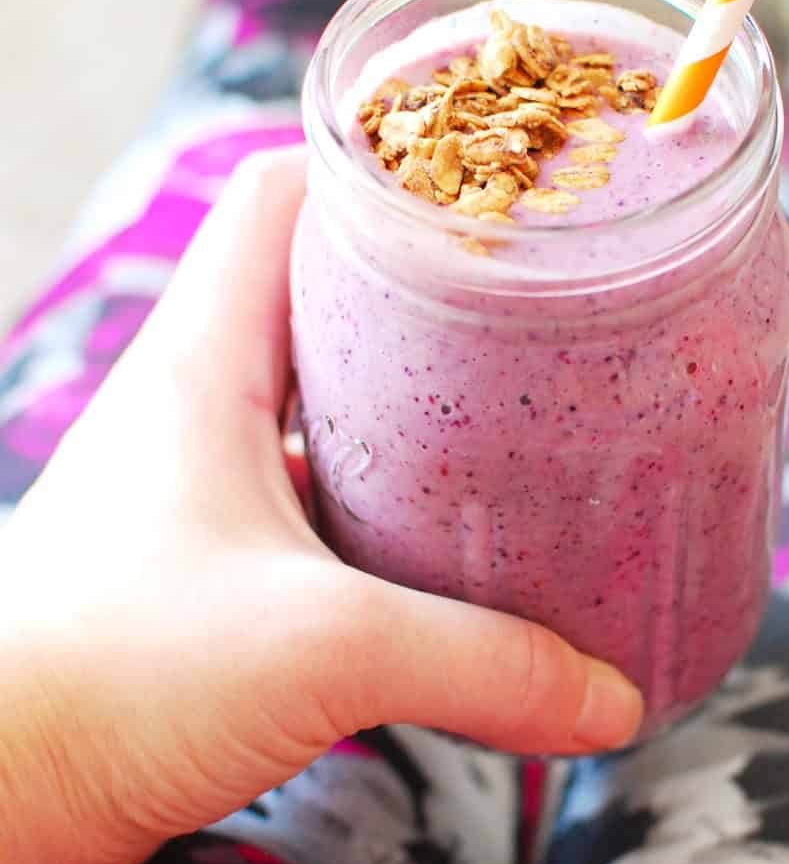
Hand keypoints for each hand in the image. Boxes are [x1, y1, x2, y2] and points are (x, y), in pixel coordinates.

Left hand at [0, 149, 640, 863]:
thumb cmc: (105, 680)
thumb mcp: (322, 649)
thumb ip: (481, 664)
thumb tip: (607, 698)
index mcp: (208, 361)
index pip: (282, 199)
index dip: (373, 165)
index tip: (477, 174)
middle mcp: (201, 407)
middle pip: (321, 294)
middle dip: (422, 290)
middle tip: (528, 299)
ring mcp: (203, 489)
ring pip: (325, 408)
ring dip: (410, 408)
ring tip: (515, 415)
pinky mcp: (213, 573)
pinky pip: (319, 507)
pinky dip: (385, 512)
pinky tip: (451, 549)